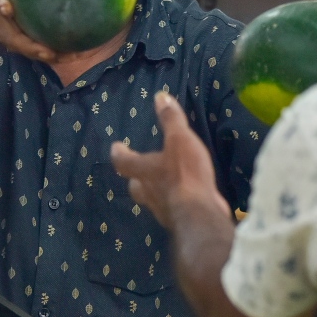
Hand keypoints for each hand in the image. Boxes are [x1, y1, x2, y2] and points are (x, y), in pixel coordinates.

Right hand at [0, 0, 83, 66]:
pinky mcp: (23, 44)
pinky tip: (80, 52)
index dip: (0, 7)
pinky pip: (42, 50)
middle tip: (48, 52)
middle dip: (28, 47)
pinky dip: (59, 52)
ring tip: (69, 56)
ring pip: (28, 50)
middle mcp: (1, 22)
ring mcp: (10, 36)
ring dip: (47, 55)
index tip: (6, 10)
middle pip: (11, 39)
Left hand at [111, 92, 230, 230]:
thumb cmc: (184, 173)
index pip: (123, 162)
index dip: (119, 153)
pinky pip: (174, 208)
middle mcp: (149, 192)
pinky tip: (186, 197)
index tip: (115, 147)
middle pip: (136, 185)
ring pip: (153, 199)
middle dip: (136, 178)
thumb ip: (170, 120)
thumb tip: (160, 96)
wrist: (200, 214)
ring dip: (156, 191)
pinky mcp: (180, 219)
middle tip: (138, 172)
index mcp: (143, 171)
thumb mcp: (179, 140)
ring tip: (163, 183)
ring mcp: (163, 209)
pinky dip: (177, 201)